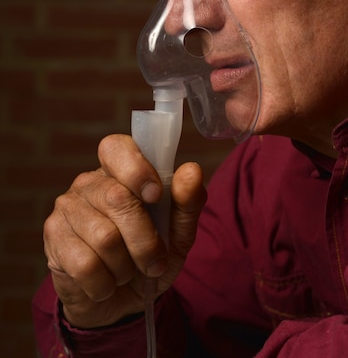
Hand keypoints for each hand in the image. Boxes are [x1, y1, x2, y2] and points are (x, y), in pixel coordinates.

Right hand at [43, 134, 206, 328]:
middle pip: (118, 199)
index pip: (116, 148)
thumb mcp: (179, 233)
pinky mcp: (52, 239)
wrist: (121, 302)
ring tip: (126, 270)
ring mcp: (66, 208)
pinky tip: (106, 283)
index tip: (155, 195)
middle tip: (155, 261)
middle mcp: (89, 182)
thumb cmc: (150, 256)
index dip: (136, 169)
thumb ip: (188, 201)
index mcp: (119, 170)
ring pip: (104, 237)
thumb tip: (191, 170)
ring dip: (126, 266)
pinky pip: (86, 265)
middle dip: (145, 240)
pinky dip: (106, 283)